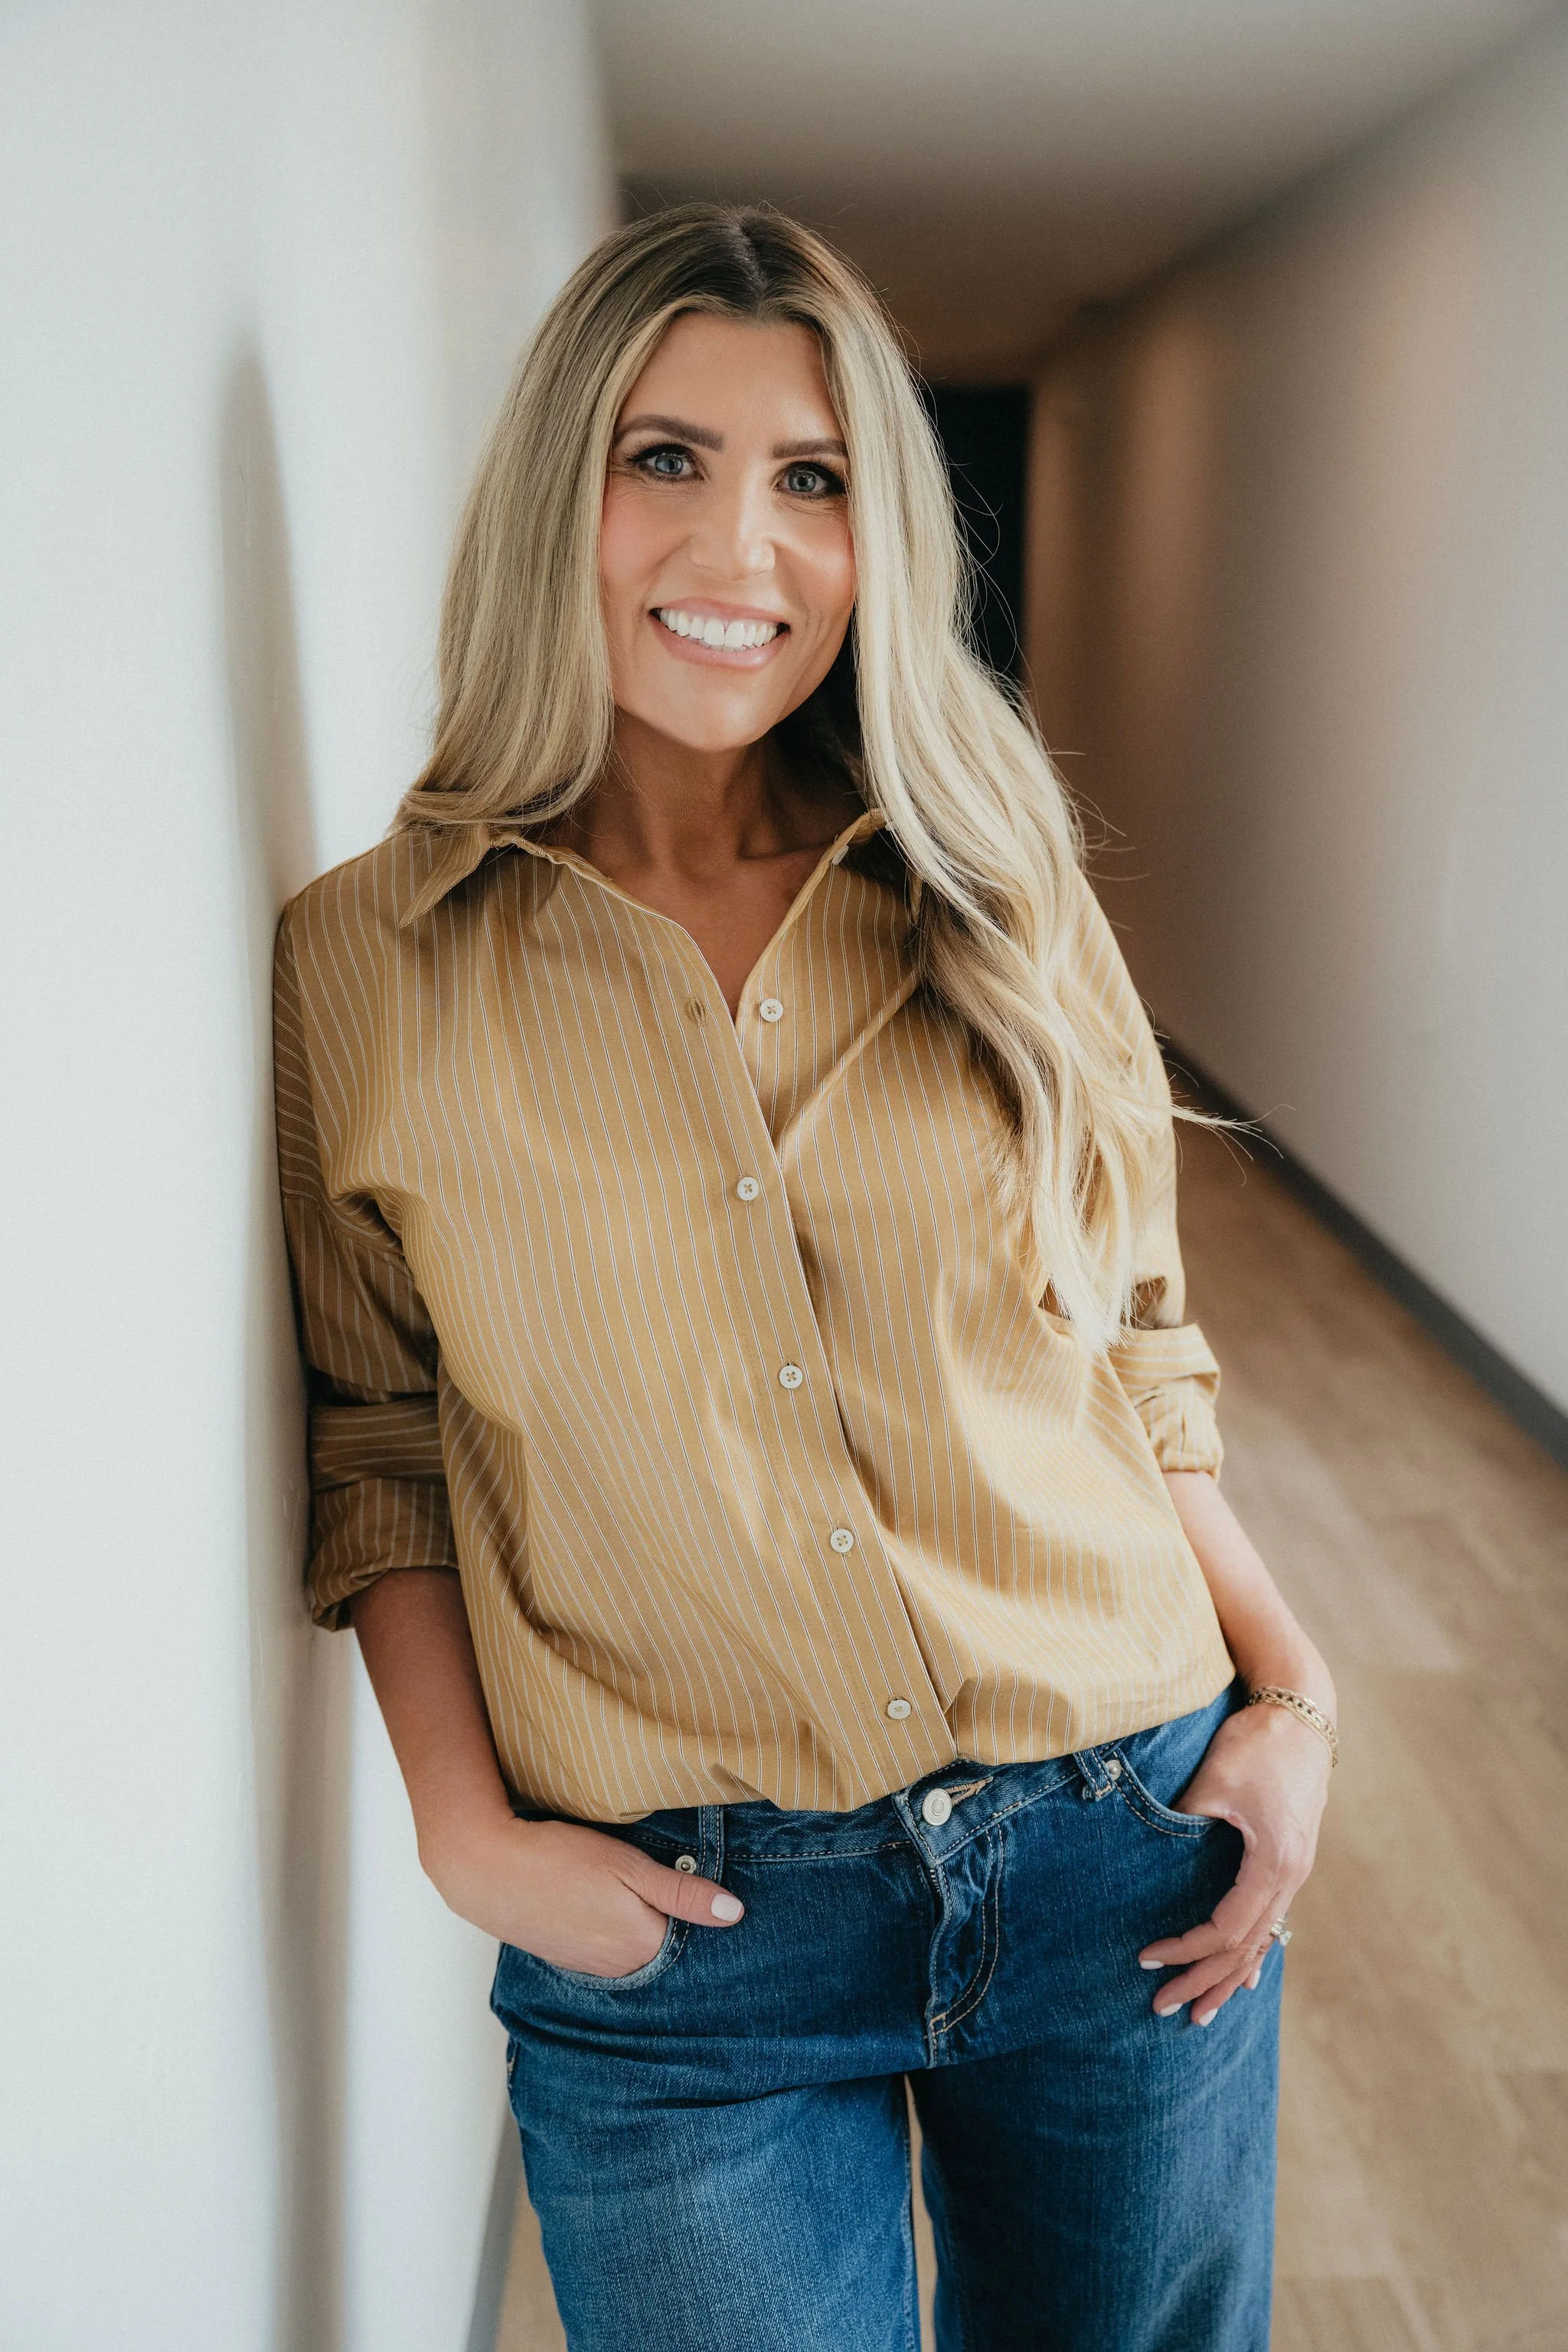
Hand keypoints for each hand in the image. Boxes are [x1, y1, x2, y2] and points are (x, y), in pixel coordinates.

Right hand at [426, 1813, 744, 1977]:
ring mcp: (589, 1967)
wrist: (486, 1870)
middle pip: (661, 1942)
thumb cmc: (559, 1860)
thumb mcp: (629, 1867)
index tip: (692, 1880)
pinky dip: (607, 1927)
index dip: (693, 1904)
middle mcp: (619, 1968)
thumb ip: (682, 1893)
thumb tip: (734, 1913)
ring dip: (634, 1922)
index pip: (690, 1934)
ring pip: (631, 1945)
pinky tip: (595, 1901)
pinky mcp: (566, 1958)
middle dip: (666, 1916)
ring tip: (619, 1886)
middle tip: (650, 1878)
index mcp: (643, 1946)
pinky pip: (604, 1948)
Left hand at [1137, 1699, 1331, 2023]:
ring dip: (1229, 1977)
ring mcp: (1296, 1870)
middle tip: (1162, 2009)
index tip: (1146, 1957)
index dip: (1185, 1949)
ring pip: (1262, 1940)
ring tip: (1201, 2013)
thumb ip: (1187, 1821)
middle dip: (1203, 1981)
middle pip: (1245, 1948)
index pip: (1225, 1929)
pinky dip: (1254, 1952)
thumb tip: (1148, 1853)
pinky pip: (1272, 1920)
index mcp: (1274, 1863)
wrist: (1303, 1712)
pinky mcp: (1291, 1858)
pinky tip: (1247, 1979)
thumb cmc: (1256, 1743)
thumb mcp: (1216, 1779)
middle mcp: (1292, 1876)